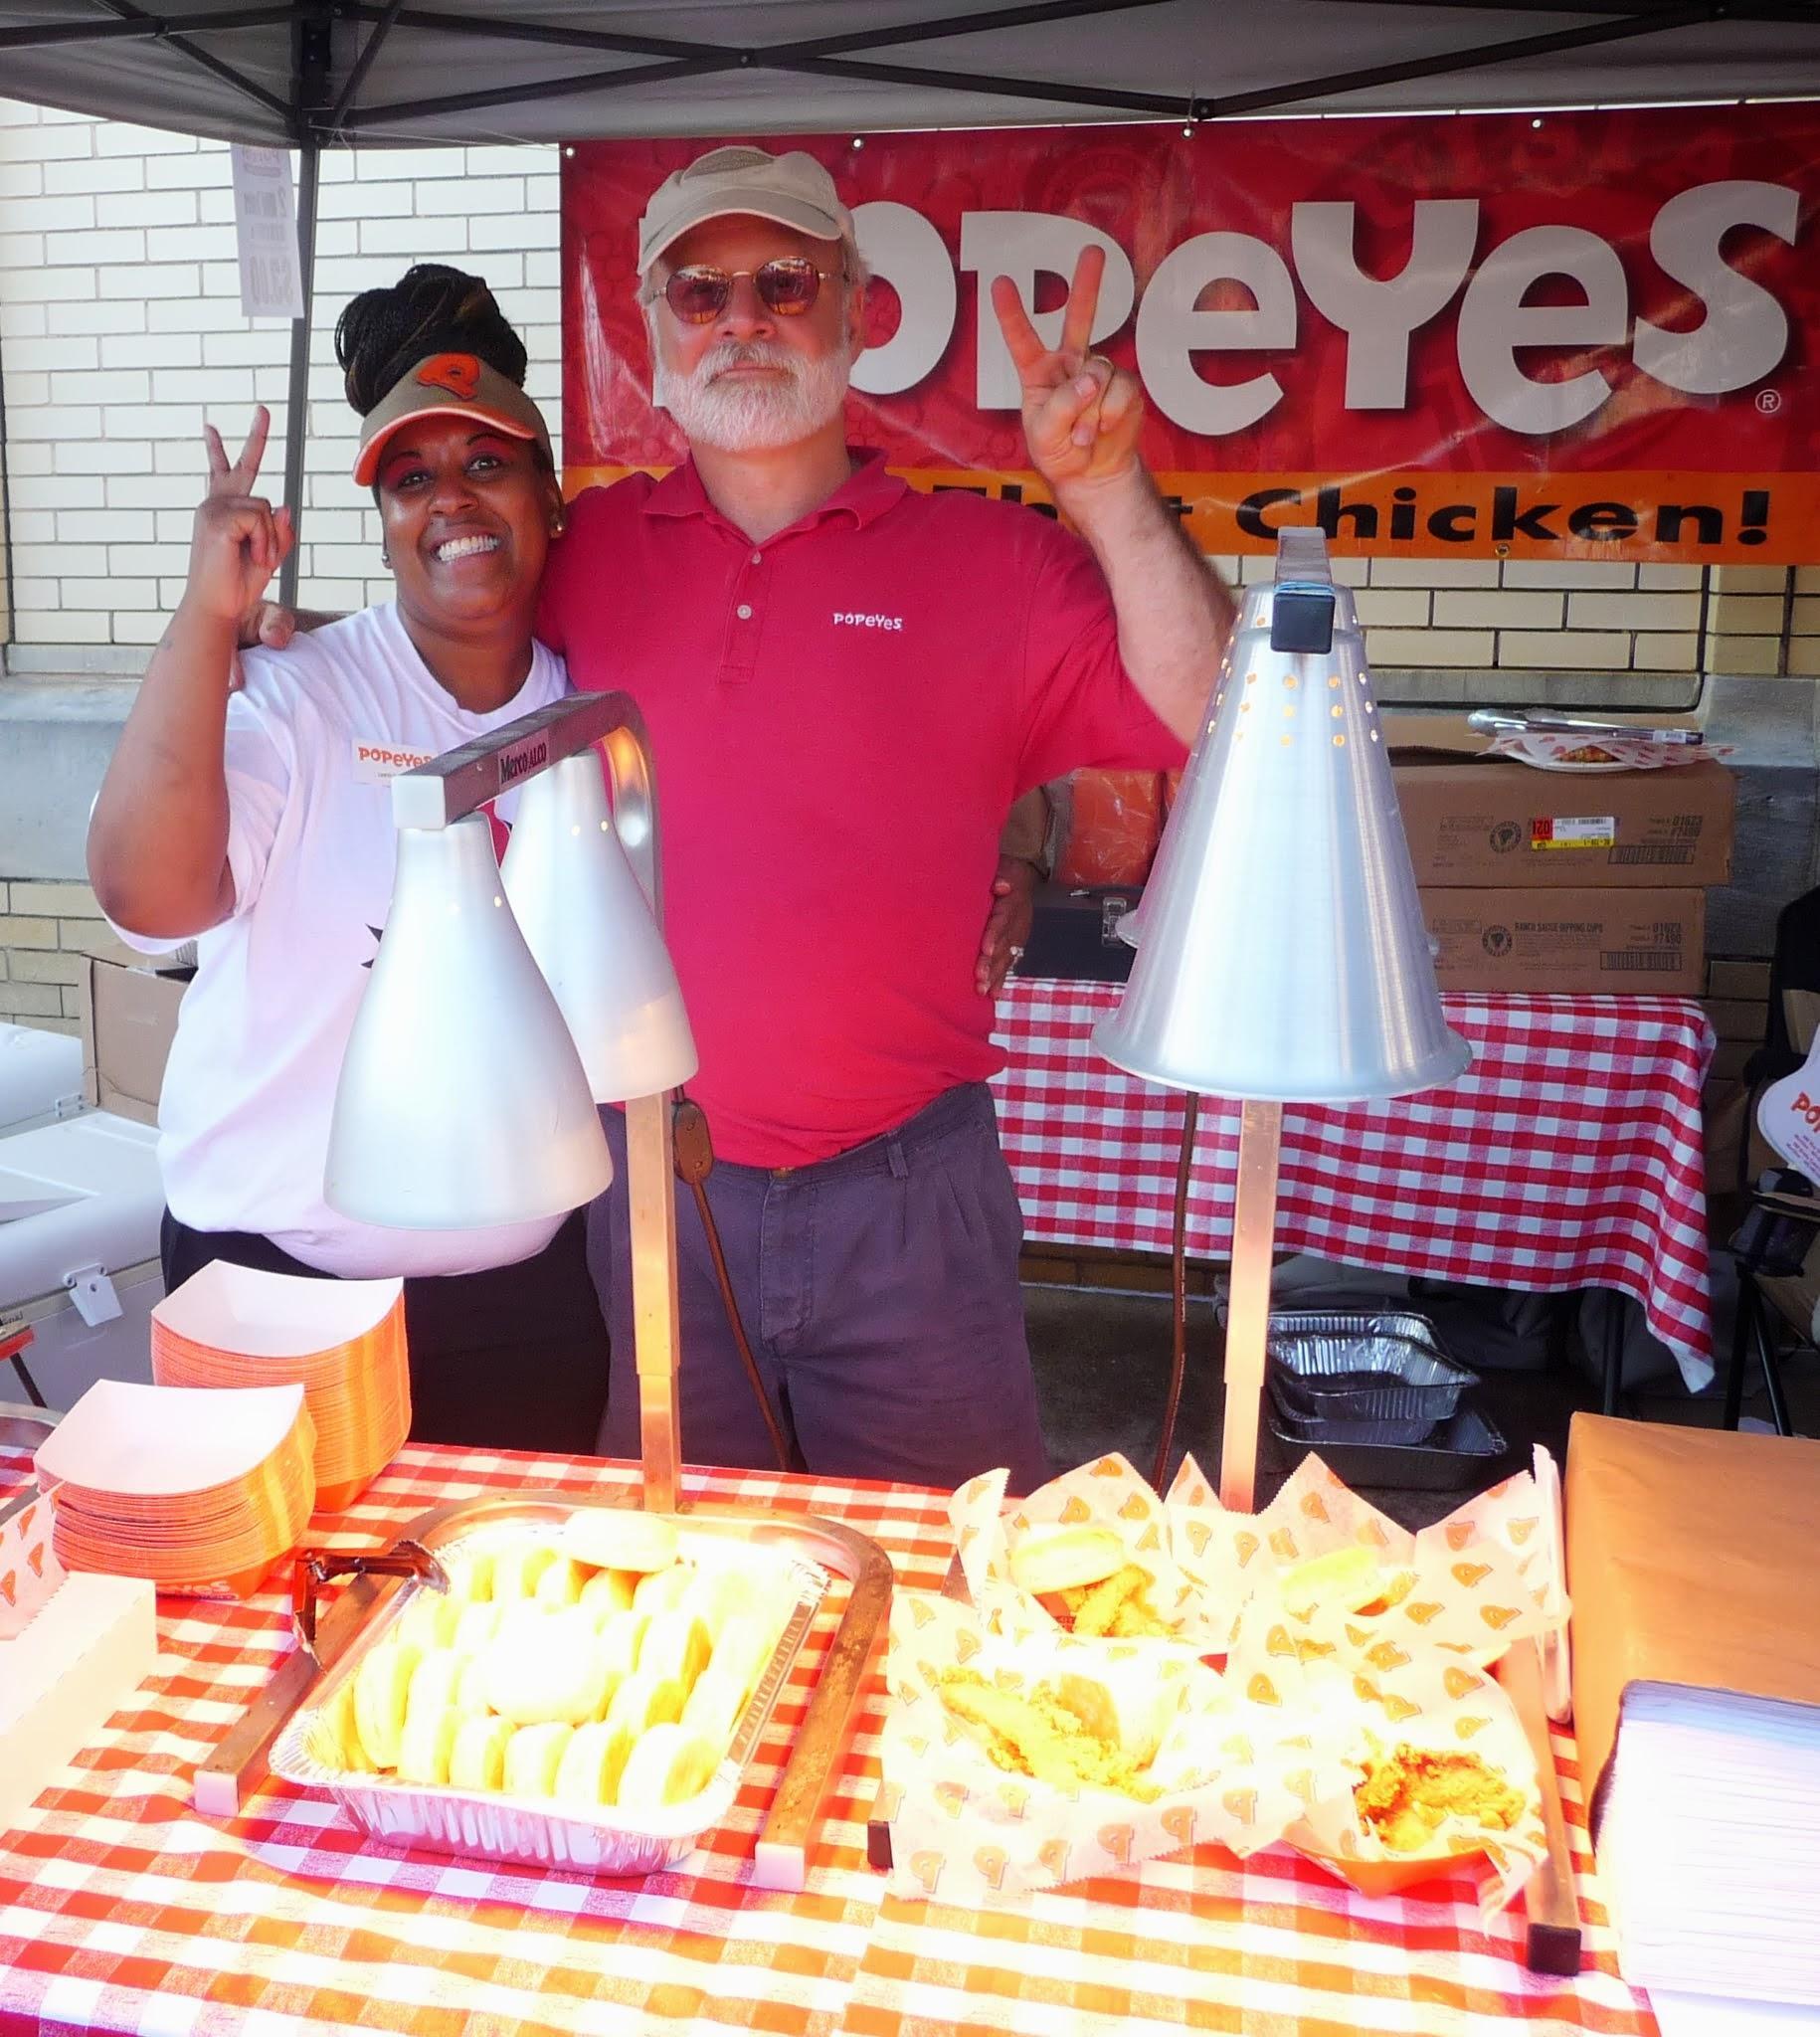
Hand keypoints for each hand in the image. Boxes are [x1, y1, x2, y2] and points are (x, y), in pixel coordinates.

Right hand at [185, 406, 294, 632]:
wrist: (217, 607)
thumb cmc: (238, 585)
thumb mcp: (268, 555)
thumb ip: (280, 532)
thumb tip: (286, 507)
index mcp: (225, 509)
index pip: (226, 473)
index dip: (221, 450)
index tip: (208, 427)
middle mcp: (215, 503)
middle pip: (244, 466)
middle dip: (256, 437)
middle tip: (264, 410)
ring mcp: (213, 508)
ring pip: (265, 507)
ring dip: (271, 539)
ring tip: (257, 560)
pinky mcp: (217, 519)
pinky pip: (260, 519)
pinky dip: (265, 542)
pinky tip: (253, 557)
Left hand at [976, 855, 1038, 996]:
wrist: (1022, 876)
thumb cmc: (1004, 872)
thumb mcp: (1002, 867)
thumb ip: (1000, 875)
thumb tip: (1001, 886)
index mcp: (1012, 903)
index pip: (1003, 919)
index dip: (995, 934)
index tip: (986, 949)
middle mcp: (1018, 922)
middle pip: (1005, 944)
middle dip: (992, 963)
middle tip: (979, 979)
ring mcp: (1019, 935)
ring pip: (1007, 957)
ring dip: (996, 975)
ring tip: (983, 991)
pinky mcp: (1017, 945)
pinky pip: (1010, 963)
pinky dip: (1002, 979)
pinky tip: (994, 994)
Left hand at [991, 246, 1143, 496]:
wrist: (1093, 476)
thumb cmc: (1060, 454)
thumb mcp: (1044, 435)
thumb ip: (1061, 406)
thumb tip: (1090, 380)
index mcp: (1039, 373)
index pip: (1022, 339)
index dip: (1012, 312)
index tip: (1000, 282)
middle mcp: (1070, 364)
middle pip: (1080, 318)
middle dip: (1087, 284)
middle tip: (1094, 250)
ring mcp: (1099, 373)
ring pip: (1098, 373)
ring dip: (1090, 411)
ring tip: (1083, 435)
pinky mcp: (1125, 387)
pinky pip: (1120, 391)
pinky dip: (1110, 414)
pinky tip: (1105, 428)